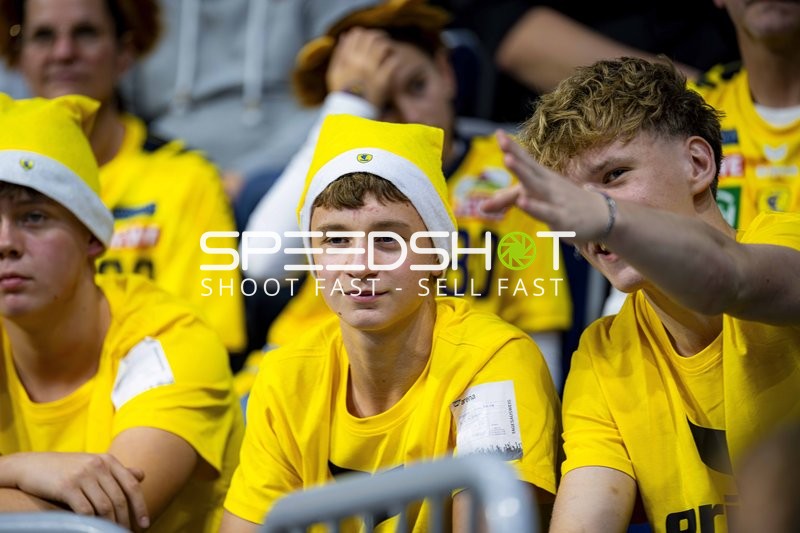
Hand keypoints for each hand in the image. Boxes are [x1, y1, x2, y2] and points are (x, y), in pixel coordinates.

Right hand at [7, 452, 148, 528]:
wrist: (31, 466)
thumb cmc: (65, 468)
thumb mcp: (93, 464)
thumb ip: (116, 471)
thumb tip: (142, 475)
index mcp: (108, 460)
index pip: (131, 485)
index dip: (140, 506)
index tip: (145, 523)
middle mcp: (98, 465)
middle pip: (119, 499)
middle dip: (125, 520)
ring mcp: (82, 475)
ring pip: (104, 506)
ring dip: (110, 524)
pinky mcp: (66, 486)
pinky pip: (85, 510)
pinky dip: (92, 523)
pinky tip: (92, 530)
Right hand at [326, 28, 401, 108]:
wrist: (351, 115)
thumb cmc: (343, 94)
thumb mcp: (334, 73)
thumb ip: (339, 54)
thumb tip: (344, 36)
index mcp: (346, 59)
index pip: (357, 34)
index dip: (364, 34)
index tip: (368, 38)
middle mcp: (358, 62)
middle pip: (371, 37)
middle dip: (379, 37)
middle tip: (383, 41)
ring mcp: (371, 71)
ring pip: (383, 47)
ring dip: (388, 46)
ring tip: (389, 51)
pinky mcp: (383, 81)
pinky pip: (393, 62)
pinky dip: (395, 59)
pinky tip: (394, 63)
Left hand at [482, 130, 609, 243]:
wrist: (603, 216)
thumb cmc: (564, 203)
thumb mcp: (535, 198)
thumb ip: (507, 201)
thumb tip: (481, 206)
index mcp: (541, 177)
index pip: (526, 160)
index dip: (512, 147)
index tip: (498, 133)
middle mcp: (548, 184)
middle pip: (529, 168)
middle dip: (515, 154)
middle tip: (501, 141)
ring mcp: (555, 200)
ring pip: (536, 185)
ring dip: (522, 172)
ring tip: (507, 160)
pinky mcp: (561, 218)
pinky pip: (545, 211)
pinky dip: (533, 206)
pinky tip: (522, 200)